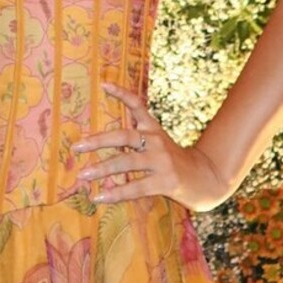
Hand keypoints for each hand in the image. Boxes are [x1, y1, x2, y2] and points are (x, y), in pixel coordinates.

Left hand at [72, 82, 233, 213]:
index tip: (104, 84)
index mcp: (153, 129)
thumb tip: (102, 140)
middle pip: (124, 136)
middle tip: (77, 146)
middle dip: (98, 141)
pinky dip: (115, 193)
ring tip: (83, 175)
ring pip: (127, 162)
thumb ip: (136, 138)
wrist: (205, 179)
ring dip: (102, 168)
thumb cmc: (173, 162)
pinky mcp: (166, 182)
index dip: (122, 94)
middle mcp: (156, 141)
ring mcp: (161, 161)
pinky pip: (135, 188)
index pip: (137, 105)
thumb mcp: (158, 144)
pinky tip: (98, 197)